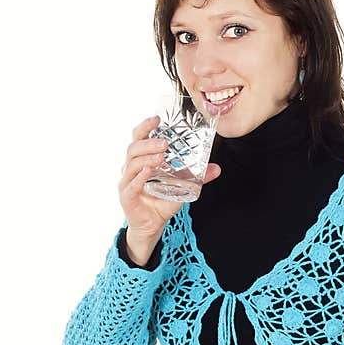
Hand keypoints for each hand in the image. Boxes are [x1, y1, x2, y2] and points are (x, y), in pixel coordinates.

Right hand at [118, 115, 221, 240]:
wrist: (152, 226)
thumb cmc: (162, 201)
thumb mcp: (183, 187)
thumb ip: (198, 177)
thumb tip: (216, 168)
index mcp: (142, 160)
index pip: (139, 138)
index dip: (145, 126)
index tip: (157, 119)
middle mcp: (131, 168)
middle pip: (133, 149)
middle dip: (148, 143)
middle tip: (165, 144)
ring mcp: (127, 182)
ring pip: (131, 164)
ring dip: (146, 158)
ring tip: (161, 157)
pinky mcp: (127, 196)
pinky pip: (131, 184)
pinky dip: (139, 178)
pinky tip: (148, 173)